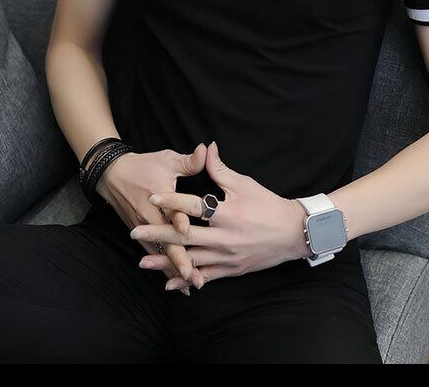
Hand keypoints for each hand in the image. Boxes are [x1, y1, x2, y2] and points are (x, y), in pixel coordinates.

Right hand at [96, 143, 208, 292]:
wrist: (112, 174)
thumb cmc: (143, 166)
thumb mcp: (166, 159)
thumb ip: (188, 160)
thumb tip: (206, 150)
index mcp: (158, 198)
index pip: (169, 212)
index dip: (178, 221)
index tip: (187, 231)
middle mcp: (150, 217)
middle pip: (165, 242)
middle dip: (180, 260)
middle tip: (194, 276)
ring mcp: (143, 228)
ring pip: (160, 253)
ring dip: (174, 269)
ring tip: (191, 285)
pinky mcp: (141, 235)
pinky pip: (154, 254)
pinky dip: (164, 268)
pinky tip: (176, 284)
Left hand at [131, 140, 308, 286]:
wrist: (293, 233)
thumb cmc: (269, 205)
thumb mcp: (245, 184)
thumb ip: (220, 169)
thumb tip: (206, 147)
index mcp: (229, 213)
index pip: (195, 206)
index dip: (173, 201)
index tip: (152, 196)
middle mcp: (226, 237)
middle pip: (186, 236)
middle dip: (158, 235)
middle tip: (135, 233)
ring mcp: (228, 256)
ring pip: (191, 260)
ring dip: (166, 261)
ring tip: (143, 262)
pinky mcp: (232, 269)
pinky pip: (205, 276)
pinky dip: (186, 280)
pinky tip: (168, 282)